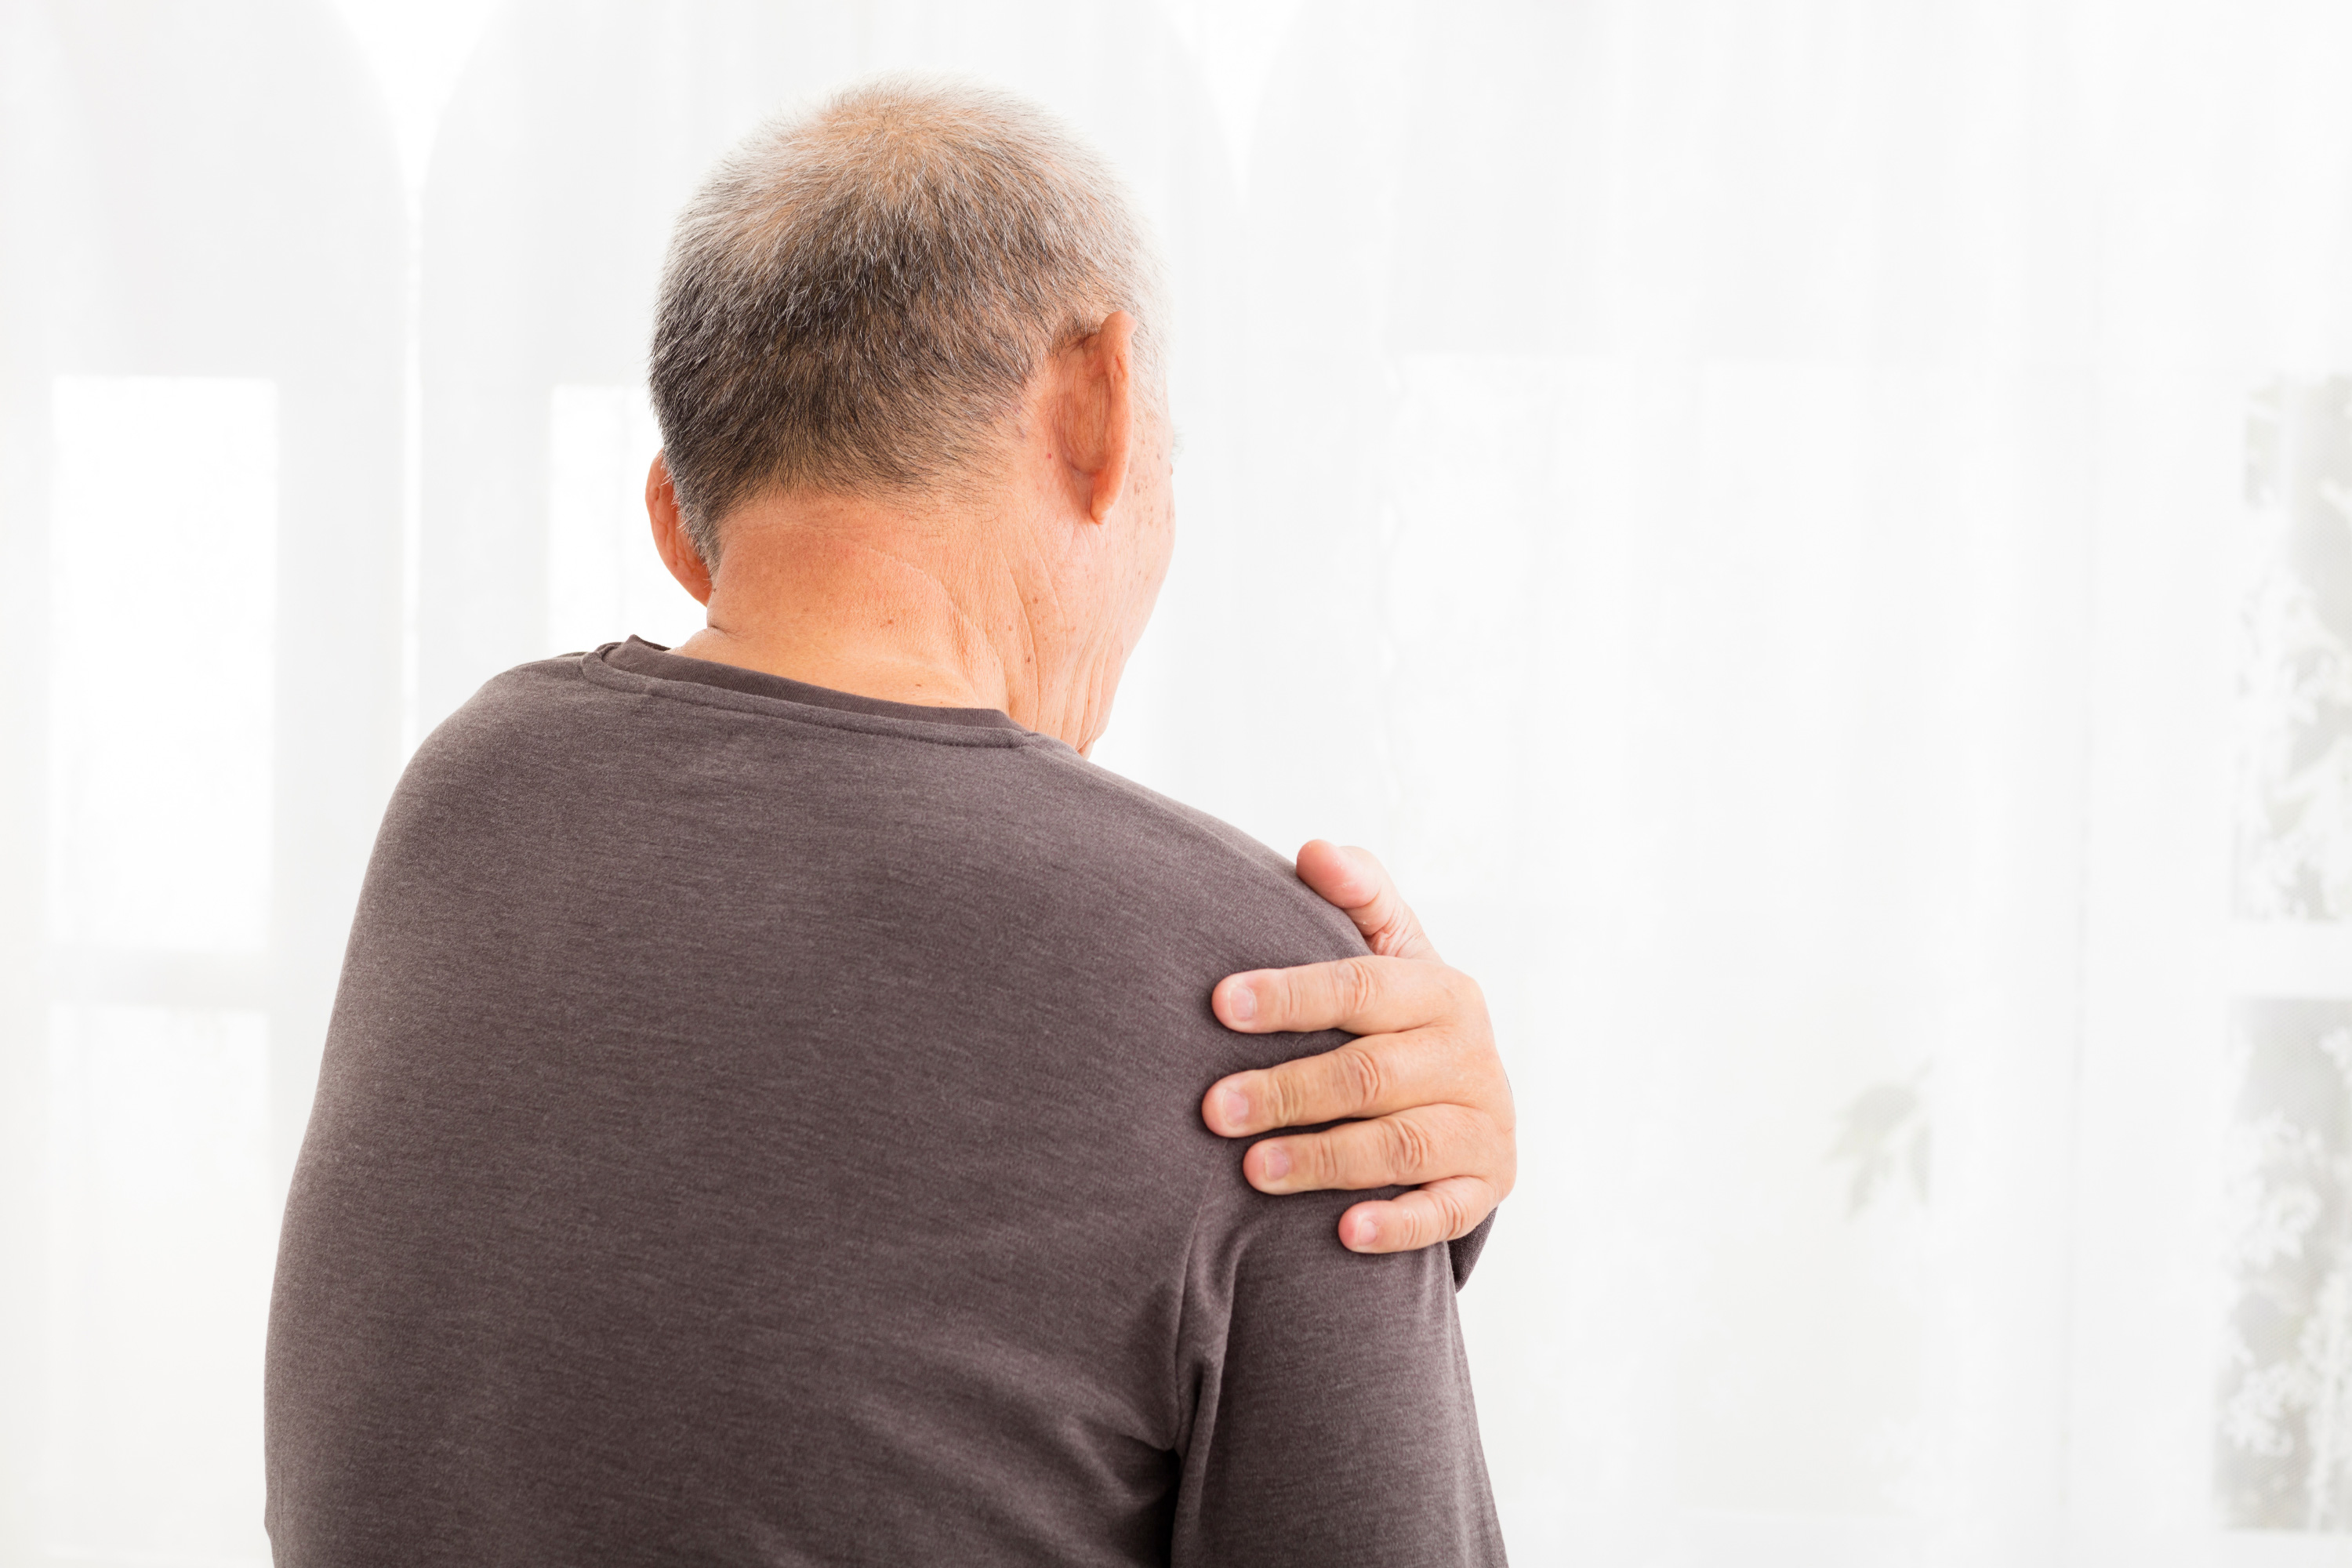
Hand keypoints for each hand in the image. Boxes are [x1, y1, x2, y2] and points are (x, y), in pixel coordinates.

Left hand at [1199, 842, 1515, 1253]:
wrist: (1471, 1096)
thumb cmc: (1403, 1016)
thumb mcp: (1391, 949)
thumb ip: (1358, 896)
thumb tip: (1314, 850)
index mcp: (1440, 989)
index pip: (1360, 987)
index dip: (1289, 994)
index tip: (1219, 1004)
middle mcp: (1469, 1055)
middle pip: (1371, 1074)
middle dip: (1287, 1090)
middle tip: (1213, 1109)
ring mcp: (1482, 1123)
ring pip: (1399, 1145)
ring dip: (1323, 1159)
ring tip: (1252, 1170)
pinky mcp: (1488, 1184)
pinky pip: (1445, 1212)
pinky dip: (1397, 1223)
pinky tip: (1343, 1232)